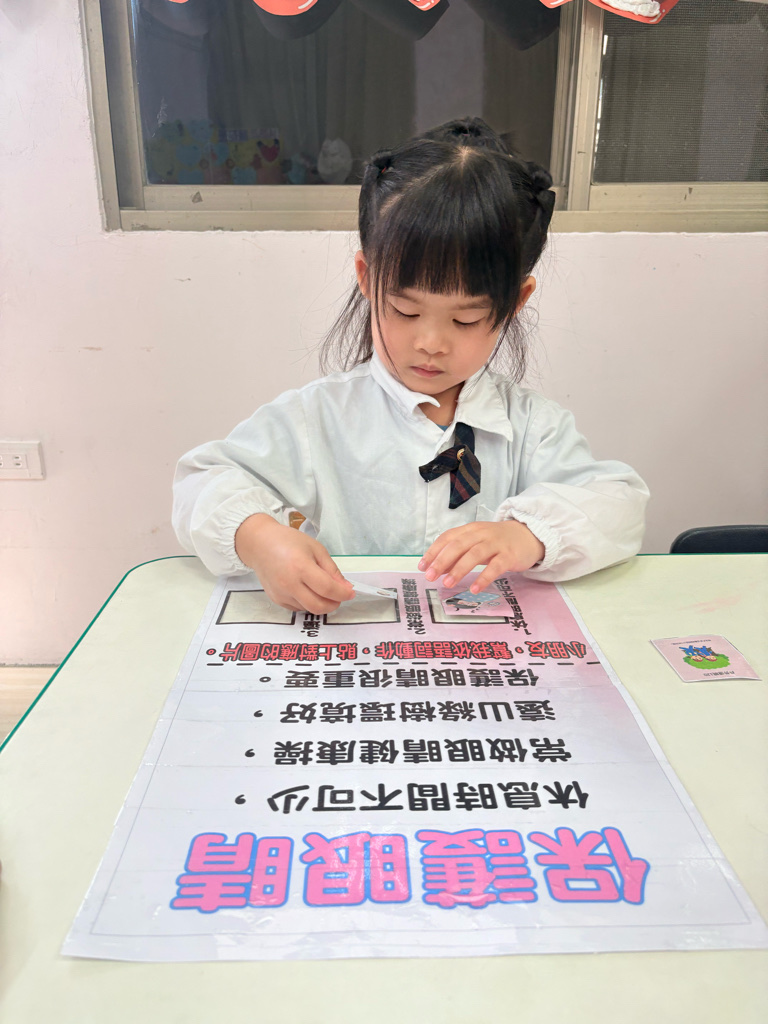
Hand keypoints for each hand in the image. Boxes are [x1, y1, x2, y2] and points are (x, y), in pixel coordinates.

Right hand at [235, 514, 354, 612]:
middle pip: (318, 606)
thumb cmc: (288, 541)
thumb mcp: (316, 548)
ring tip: (321, 589)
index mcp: (301, 567)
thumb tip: (345, 587)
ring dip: (321, 603)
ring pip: (309, 609)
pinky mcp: (276, 599)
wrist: (260, 544)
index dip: (342, 593)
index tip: (350, 592)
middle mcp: (289, 584)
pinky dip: (308, 603)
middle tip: (339, 596)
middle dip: (334, 604)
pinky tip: (307, 590)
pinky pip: (298, 608)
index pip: (327, 589)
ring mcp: (281, 594)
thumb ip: (331, 570)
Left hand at [418, 520, 544, 592]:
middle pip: (458, 545)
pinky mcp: (509, 555)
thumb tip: (437, 569)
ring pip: (474, 554)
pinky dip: (484, 578)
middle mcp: (481, 534)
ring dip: (459, 570)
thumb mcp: (476, 544)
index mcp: (470, 530)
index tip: (422, 566)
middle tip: (430, 576)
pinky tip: (475, 589)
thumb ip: (458, 555)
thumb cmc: (498, 541)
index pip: (447, 538)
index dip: (434, 552)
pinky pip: (495, 567)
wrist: (529, 535)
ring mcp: (496, 544)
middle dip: (442, 561)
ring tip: (447, 584)